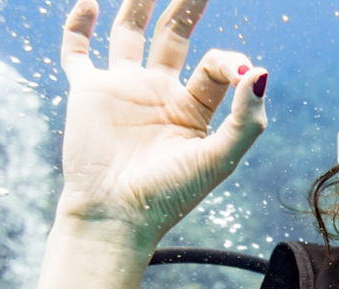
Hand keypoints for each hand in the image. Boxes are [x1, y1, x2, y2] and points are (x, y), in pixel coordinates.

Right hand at [57, 0, 267, 250]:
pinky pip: (78, 52)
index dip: (229, 61)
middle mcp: (159, 93)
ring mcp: (122, 90)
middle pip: (175, 36)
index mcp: (194, 108)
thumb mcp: (218, 159)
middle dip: (187, 7)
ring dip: (140, 3)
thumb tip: (260, 72)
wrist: (116, 217)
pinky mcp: (88, 93)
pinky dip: (79, 26)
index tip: (239, 72)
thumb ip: (245, 119)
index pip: (214, 65)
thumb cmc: (170, 195)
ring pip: (130, 33)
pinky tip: (90, 3)